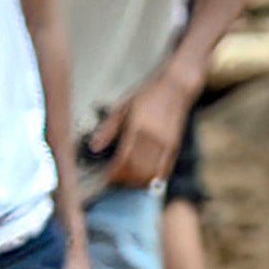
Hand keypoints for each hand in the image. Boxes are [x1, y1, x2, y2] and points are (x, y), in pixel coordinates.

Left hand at [105, 76, 189, 192]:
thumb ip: (108, 128)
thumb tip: (93, 147)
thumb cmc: (147, 95)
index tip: (107, 177)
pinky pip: (164, 169)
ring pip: (151, 172)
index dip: (115, 172)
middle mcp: (153, 137)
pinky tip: (145, 180)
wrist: (175, 87)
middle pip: (137, 168)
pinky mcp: (174, 146)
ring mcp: (165, 143)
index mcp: (137, 127)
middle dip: (125, 179)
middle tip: (115, 181)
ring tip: (127, 181)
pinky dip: (154, 178)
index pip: (124, 158)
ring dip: (138, 181)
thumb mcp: (122, 107)